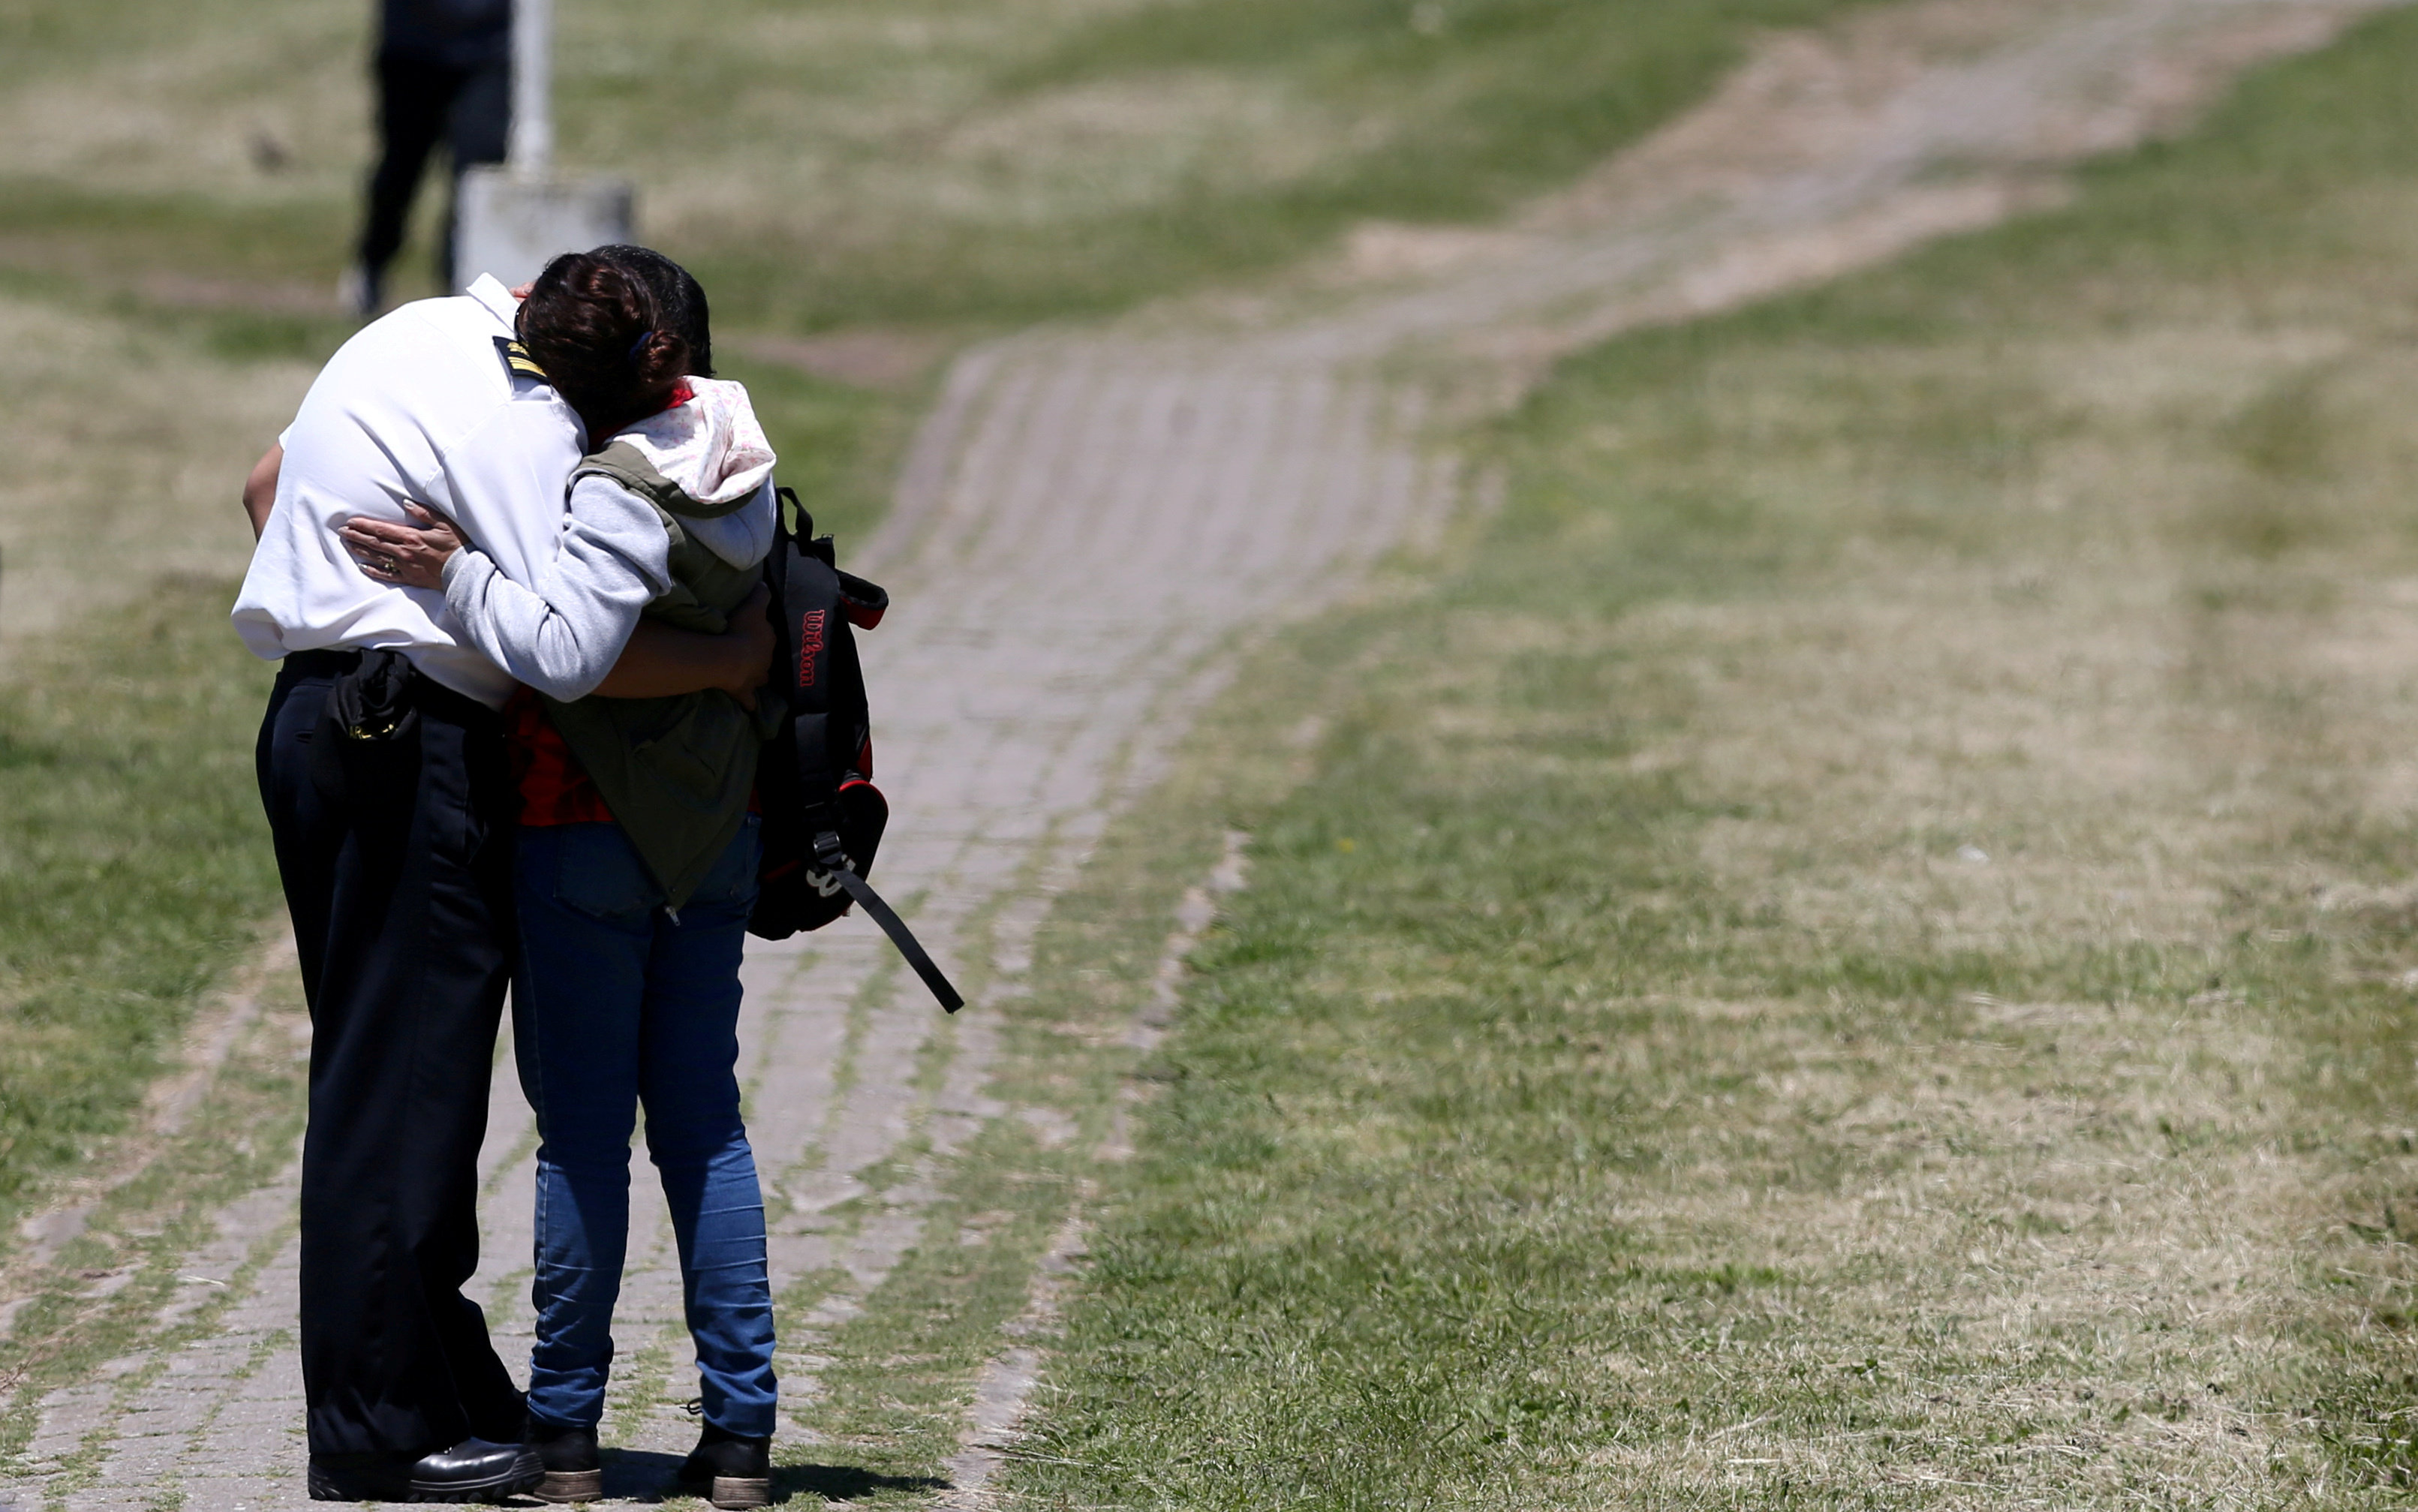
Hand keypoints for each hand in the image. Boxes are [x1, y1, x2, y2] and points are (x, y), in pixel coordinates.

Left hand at [341, 505, 462, 589]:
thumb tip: (406, 503)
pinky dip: (374, 571)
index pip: (382, 529)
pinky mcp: (410, 578)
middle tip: (343, 531)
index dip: (364, 525)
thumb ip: (424, 513)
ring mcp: (405, 566)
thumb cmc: (459, 547)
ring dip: (361, 550)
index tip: (351, 522)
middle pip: (375, 543)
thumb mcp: (445, 524)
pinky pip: (387, 575)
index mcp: (411, 537)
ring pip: (377, 557)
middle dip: (357, 536)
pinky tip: (363, 567)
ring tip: (348, 544)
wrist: (466, 573)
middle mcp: (404, 552)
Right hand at [718, 584, 775, 711]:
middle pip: (765, 657)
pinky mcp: (743, 692)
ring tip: (748, 672)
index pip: (768, 635)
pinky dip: (750, 703)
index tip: (752, 630)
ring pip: (761, 677)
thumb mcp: (752, 606)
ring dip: (757, 675)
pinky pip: (749, 701)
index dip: (761, 632)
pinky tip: (749, 707)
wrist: (730, 659)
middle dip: (759, 655)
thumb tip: (765, 584)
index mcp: (768, 640)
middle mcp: (767, 661)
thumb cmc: (742, 630)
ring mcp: (756, 678)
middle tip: (748, 650)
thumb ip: (761, 594)